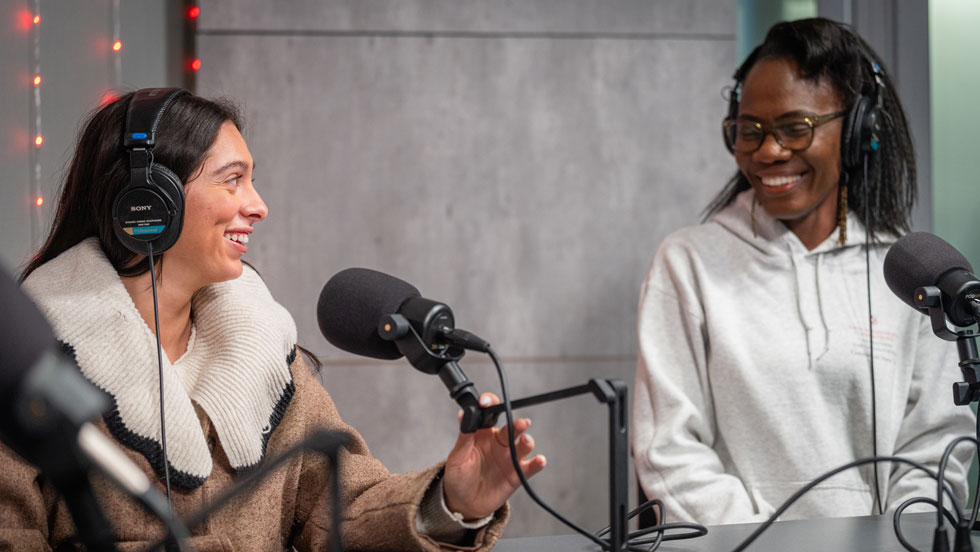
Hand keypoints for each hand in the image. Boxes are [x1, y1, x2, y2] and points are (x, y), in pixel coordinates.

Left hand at [442, 392, 546, 519]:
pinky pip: (530, 467)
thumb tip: (463, 414)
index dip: (491, 405)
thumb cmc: (458, 477)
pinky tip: (539, 460)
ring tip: (526, 441)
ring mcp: (510, 458)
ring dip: (527, 441)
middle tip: (521, 424)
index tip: (487, 402)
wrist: (464, 503)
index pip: (490, 414)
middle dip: (518, 424)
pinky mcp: (517, 474)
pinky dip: (537, 463)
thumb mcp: (458, 457)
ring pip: (523, 445)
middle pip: (512, 428)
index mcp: (483, 433)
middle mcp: (499, 442)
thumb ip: (465, 437)